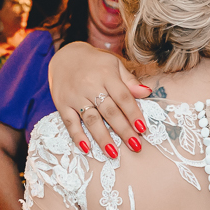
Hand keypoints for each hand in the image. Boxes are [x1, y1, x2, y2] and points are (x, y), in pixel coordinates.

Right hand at [48, 41, 152, 156]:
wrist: (64, 56)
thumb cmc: (95, 63)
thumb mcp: (114, 65)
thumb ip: (129, 81)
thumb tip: (147, 92)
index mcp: (106, 74)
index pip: (123, 97)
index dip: (133, 113)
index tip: (143, 129)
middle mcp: (90, 85)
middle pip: (109, 111)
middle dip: (123, 130)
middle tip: (135, 146)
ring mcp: (75, 96)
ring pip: (91, 119)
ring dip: (103, 138)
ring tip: (114, 153)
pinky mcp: (62, 104)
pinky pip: (70, 122)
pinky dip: (77, 136)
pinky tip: (87, 148)